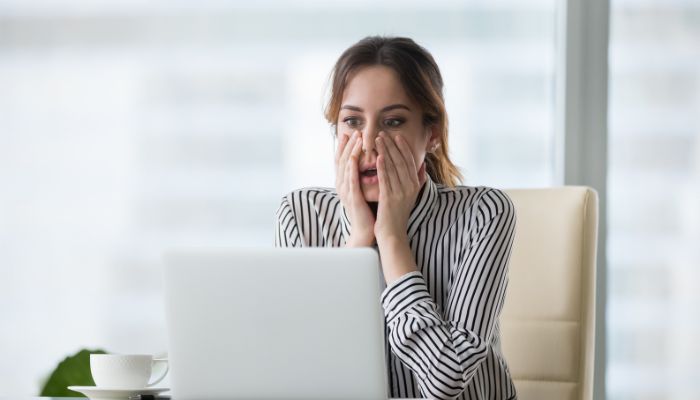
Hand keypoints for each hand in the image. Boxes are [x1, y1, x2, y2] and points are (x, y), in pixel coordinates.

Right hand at [335, 130, 375, 245]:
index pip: (344, 160)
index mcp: (346, 183)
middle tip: (354, 131)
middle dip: (348, 144)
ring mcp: (346, 191)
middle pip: (343, 160)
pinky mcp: (352, 197)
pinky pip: (351, 179)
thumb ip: (366, 177)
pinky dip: (353, 167)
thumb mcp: (366, 191)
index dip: (347, 146)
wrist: (366, 231)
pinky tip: (356, 157)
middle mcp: (342, 185)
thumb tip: (373, 163)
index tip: (351, 132)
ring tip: (356, 138)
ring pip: (346, 166)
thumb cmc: (368, 211)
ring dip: (351, 151)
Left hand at [374, 131, 426, 245]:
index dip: (403, 148)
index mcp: (415, 185)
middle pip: (401, 161)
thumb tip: (423, 166)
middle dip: (392, 146)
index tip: (396, 136)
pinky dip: (383, 167)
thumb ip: (417, 180)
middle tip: (384, 133)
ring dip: (385, 152)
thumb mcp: (410, 196)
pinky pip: (386, 180)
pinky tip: (378, 157)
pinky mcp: (390, 199)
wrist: (393, 234)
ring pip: (393, 167)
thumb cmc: (397, 215)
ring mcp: (401, 193)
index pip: (409, 162)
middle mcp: (410, 188)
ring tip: (378, 139)